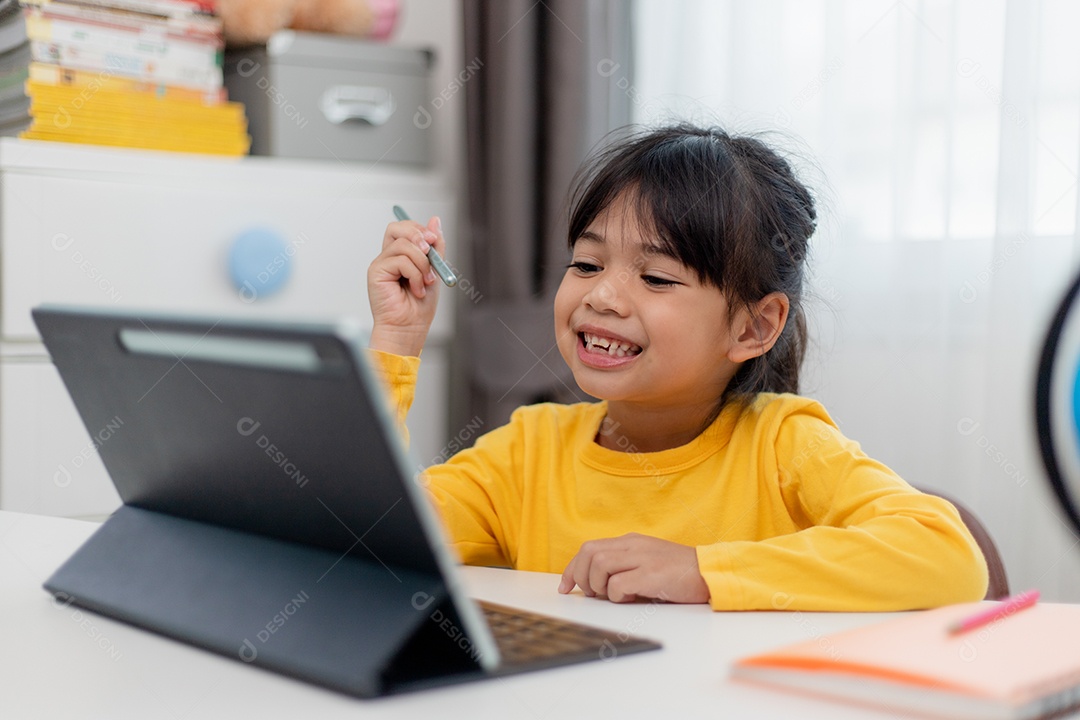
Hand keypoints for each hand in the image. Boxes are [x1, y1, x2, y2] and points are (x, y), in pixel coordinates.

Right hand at [367, 216, 444, 355]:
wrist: (409, 329)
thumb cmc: (418, 308)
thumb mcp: (434, 271)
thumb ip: (435, 247)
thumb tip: (435, 220)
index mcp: (401, 256)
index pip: (407, 229)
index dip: (421, 230)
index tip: (435, 241)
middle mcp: (388, 257)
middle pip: (397, 227)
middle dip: (418, 235)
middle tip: (430, 252)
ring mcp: (381, 264)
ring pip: (404, 245)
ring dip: (422, 263)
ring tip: (426, 282)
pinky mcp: (376, 272)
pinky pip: (400, 260)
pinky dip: (415, 274)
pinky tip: (416, 289)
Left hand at [557, 533, 709, 603]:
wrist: (710, 573)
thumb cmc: (679, 573)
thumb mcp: (647, 562)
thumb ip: (624, 567)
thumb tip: (597, 586)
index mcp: (631, 542)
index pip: (589, 548)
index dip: (571, 568)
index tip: (565, 586)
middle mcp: (633, 546)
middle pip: (589, 553)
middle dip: (579, 575)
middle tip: (590, 594)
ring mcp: (642, 558)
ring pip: (599, 565)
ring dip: (598, 585)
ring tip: (612, 595)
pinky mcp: (652, 575)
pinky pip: (619, 584)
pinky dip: (617, 596)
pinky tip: (630, 599)